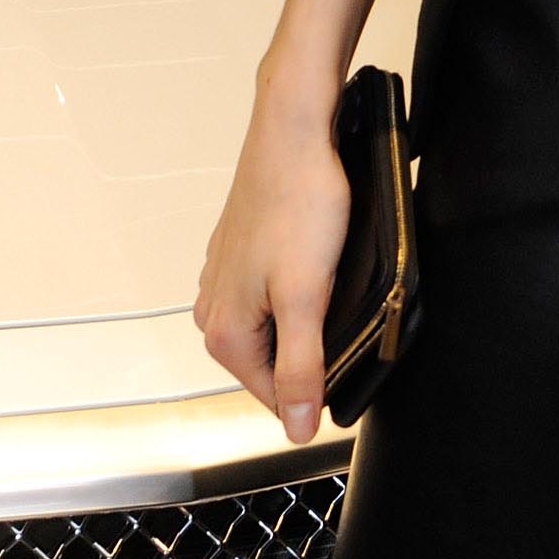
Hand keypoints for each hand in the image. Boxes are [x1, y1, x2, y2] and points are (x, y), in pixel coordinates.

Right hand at [194, 68, 351, 442]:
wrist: (294, 130)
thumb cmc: (299, 204)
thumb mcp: (306, 296)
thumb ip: (301, 366)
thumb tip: (296, 428)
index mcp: (223, 332)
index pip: (274, 396)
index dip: (316, 387)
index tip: (346, 355)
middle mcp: (213, 309)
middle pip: (272, 361)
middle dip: (311, 346)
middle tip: (342, 306)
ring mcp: (225, 276)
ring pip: (275, 323)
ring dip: (307, 313)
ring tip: (331, 277)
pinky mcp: (242, 250)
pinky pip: (273, 290)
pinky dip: (299, 284)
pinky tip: (319, 257)